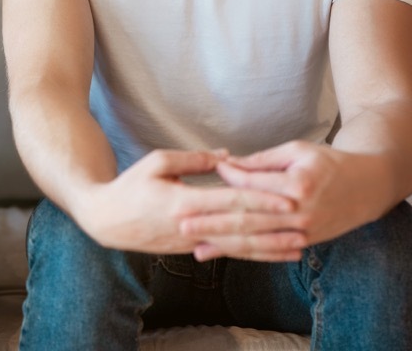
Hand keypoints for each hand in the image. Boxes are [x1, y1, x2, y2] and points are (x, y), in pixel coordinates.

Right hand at [74, 149, 296, 255]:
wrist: (106, 221)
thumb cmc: (130, 186)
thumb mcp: (157, 162)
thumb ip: (193, 159)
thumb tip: (227, 156)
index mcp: (183, 201)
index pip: (230, 201)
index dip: (261, 200)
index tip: (287, 198)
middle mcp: (191, 226)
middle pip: (240, 226)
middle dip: (274, 225)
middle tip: (305, 222)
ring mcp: (192, 242)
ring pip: (237, 246)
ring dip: (270, 246)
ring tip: (298, 245)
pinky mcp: (191, 249)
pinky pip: (227, 252)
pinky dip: (253, 254)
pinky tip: (272, 254)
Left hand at [183, 140, 382, 260]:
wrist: (368, 187)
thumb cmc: (329, 162)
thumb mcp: (297, 150)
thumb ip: (262, 161)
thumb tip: (228, 166)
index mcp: (298, 183)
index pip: (252, 185)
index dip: (226, 179)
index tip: (201, 178)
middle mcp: (300, 211)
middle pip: (248, 218)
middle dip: (212, 222)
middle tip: (181, 222)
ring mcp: (303, 231)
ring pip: (256, 240)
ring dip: (223, 245)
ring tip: (195, 247)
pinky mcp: (305, 242)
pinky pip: (269, 250)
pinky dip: (245, 254)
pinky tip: (224, 254)